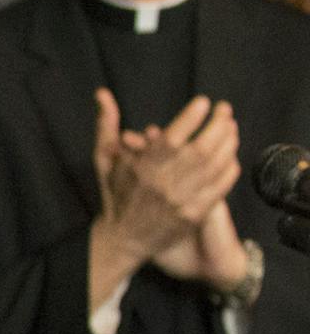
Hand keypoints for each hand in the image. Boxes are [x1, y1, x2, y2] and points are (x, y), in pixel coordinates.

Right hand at [90, 90, 240, 301]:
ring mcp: (180, 201)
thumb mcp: (104, 158)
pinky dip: (229, 169)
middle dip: (219, 125)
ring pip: (215, 167)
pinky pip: (220, 188)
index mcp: (141, 167)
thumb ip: (107, 124)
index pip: (173, 136)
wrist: (122, 240)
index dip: (192, 117)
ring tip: (231, 128)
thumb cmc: (114, 193)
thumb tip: (102, 94)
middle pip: (202, 149)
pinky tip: (231, 157)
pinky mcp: (193, 215)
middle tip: (225, 110)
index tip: (204, 102)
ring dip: (228, 143)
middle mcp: (162, 183)